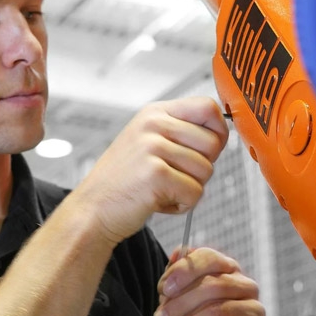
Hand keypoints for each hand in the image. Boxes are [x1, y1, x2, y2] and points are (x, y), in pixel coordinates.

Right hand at [73, 97, 228, 243]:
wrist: (92, 209)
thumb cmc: (122, 181)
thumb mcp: (147, 142)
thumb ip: (179, 132)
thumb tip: (222, 133)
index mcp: (153, 113)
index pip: (208, 107)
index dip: (217, 132)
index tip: (206, 150)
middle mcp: (153, 124)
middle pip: (213, 142)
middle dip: (201, 167)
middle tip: (173, 176)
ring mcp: (153, 147)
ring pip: (206, 170)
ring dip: (189, 188)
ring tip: (161, 189)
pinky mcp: (156, 174)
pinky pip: (195, 192)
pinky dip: (181, 205)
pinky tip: (157, 201)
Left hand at [154, 247, 266, 315]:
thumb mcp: (178, 299)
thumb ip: (177, 275)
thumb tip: (178, 252)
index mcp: (226, 269)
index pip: (209, 257)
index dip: (184, 270)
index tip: (164, 289)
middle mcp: (245, 285)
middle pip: (212, 285)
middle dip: (179, 304)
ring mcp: (255, 310)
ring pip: (219, 311)